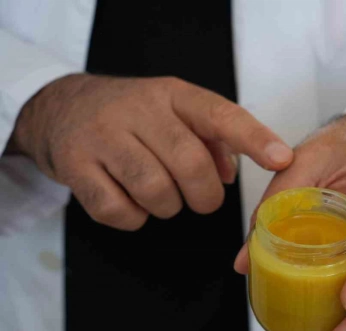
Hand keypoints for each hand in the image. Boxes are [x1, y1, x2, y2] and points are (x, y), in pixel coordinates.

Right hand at [9, 74, 293, 229]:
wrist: (61, 108)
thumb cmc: (133, 118)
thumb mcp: (174, 113)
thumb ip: (212, 140)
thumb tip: (231, 173)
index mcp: (173, 95)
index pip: (220, 115)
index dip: (253, 140)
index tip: (281, 160)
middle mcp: (138, 110)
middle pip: (190, 164)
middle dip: (205, 196)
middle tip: (202, 200)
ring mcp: (102, 136)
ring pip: (155, 190)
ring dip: (168, 207)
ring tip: (163, 197)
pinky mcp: (74, 165)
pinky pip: (118, 210)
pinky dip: (134, 218)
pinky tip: (133, 203)